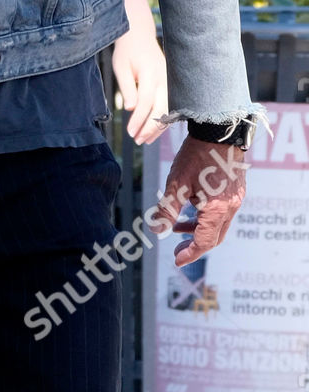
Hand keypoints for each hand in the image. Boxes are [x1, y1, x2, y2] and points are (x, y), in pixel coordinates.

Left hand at [112, 31, 167, 143]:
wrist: (140, 37)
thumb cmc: (128, 52)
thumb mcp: (121, 67)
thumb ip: (127, 88)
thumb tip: (131, 109)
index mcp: (151, 73)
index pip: (146, 102)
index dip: (139, 119)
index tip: (130, 132)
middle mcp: (165, 79)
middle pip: (161, 109)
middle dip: (150, 128)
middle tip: (138, 141)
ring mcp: (171, 82)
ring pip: (169, 110)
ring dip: (158, 127)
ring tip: (145, 140)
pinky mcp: (172, 85)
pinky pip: (170, 106)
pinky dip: (163, 120)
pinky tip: (154, 131)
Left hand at [149, 135, 246, 266]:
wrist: (218, 131)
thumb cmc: (196, 156)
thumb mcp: (177, 184)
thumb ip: (167, 210)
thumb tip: (156, 230)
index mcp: (217, 209)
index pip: (204, 242)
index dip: (190, 253)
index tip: (177, 260)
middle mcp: (231, 207)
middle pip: (214, 237)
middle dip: (195, 245)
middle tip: (177, 249)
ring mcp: (236, 199)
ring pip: (218, 224)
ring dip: (199, 229)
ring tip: (177, 226)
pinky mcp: (236, 190)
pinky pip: (222, 212)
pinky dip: (206, 217)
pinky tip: (191, 208)